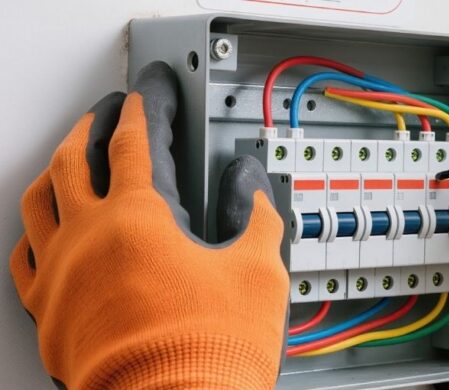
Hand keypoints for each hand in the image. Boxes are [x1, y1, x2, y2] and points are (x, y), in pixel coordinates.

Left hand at [10, 62, 288, 388]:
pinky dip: (33, 233)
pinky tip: (42, 232)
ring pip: (38, 202)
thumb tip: (250, 186)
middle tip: (107, 114)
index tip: (150, 94)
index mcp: (138, 218)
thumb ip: (256, 214)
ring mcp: (60, 276)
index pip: (136, 141)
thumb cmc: (212, 350)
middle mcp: (87, 238)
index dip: (146, 109)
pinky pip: (24, 258)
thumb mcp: (260, 270)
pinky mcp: (47, 314)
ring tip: (66, 159)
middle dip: (92, 126)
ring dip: (54, 169)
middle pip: (73, 159)